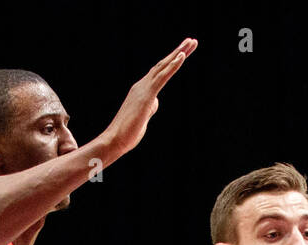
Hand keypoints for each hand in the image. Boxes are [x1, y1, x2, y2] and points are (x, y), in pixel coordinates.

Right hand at [101, 38, 196, 158]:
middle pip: (163, 64)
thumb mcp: (143, 117)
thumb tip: (155, 102)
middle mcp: (142, 85)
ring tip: (191, 42)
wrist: (114, 141)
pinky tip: (182, 56)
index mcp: (142, 90)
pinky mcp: (146, 96)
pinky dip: (172, 65)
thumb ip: (149, 107)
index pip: (160, 72)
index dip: (173, 61)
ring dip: (179, 53)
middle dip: (179, 51)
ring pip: (163, 66)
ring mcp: (143, 89)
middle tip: (192, 40)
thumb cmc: (127, 133)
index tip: (185, 52)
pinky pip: (162, 77)